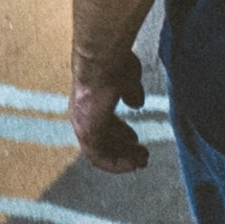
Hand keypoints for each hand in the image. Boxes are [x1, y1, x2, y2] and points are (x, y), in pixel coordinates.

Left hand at [72, 46, 149, 171]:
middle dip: (123, 149)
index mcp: (91, 101)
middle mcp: (83, 114)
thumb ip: (131, 92)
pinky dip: (115, 163)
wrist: (103, 60)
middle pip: (102, 140)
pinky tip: (132, 164)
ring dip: (122, 159)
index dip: (120, 133)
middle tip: (141, 157)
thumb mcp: (128, 79)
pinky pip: (98, 157)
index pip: (103, 124)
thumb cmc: (114, 63)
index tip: (135, 140)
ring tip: (141, 163)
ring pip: (101, 151)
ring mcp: (83, 123)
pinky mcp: (87, 131)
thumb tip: (136, 104)